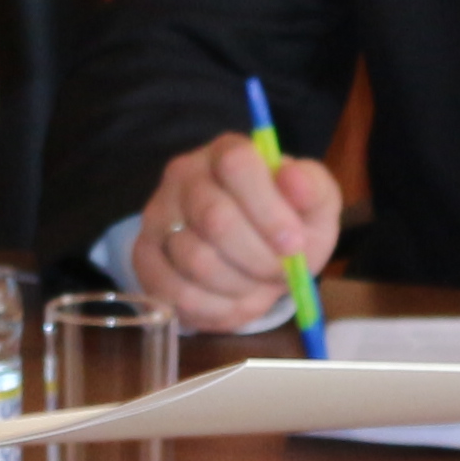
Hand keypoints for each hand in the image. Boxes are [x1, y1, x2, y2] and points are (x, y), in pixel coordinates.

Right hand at [139, 129, 340, 331]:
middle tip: (281, 274)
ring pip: (195, 260)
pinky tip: (233, 302)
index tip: (294, 244)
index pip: (237, 164)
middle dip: (259, 259)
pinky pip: (174, 292)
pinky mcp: (144, 255)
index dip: (268, 210)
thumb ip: (312, 190)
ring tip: (258, 286)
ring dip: (239, 286)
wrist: (253, 251)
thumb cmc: (286, 224)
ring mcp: (158, 214)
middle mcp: (184, 174)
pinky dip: (213, 309)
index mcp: (228, 151)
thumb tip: (292, 178)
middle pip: (215, 218)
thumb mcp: (315, 206)